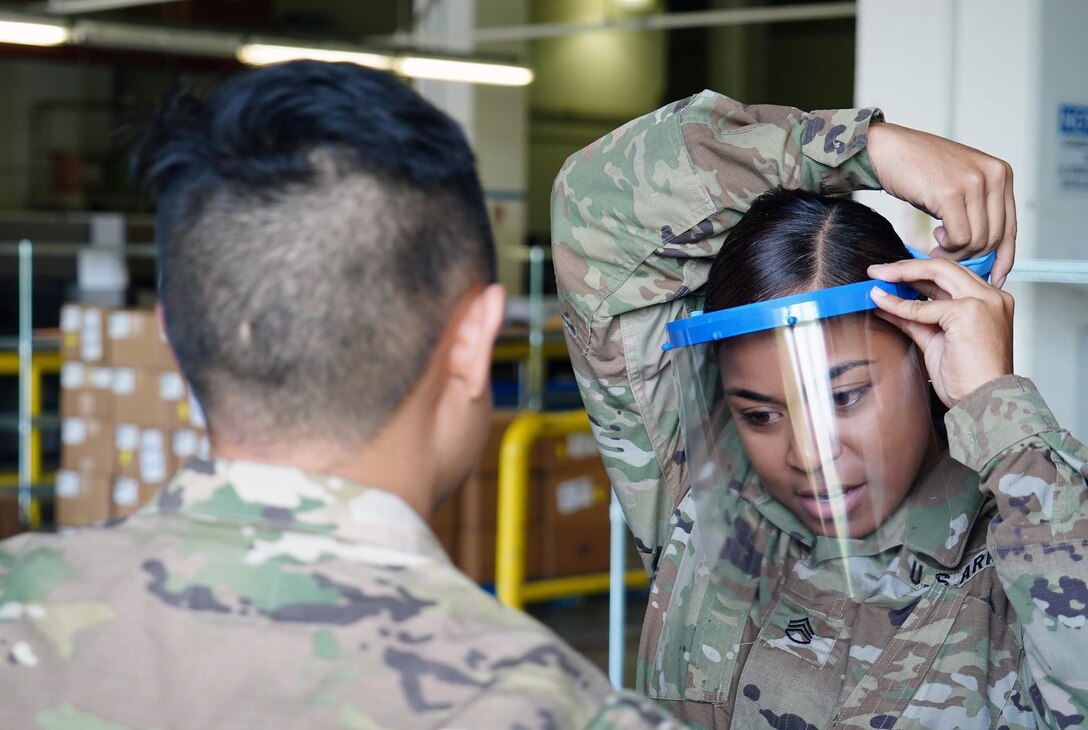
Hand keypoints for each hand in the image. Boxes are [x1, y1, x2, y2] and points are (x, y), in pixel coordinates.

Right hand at [866, 122, 1016, 286]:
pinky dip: (946, 247)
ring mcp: (973, 183)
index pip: (1011, 226)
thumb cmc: (919, 169)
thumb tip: (987, 249)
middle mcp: (993, 175)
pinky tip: (935, 236)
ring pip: (977, 240)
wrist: (888, 150)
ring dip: (956, 253)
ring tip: (938, 247)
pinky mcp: (951, 194)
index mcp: (1001, 173)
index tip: (995, 277)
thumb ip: (978, 208)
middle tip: (950, 259)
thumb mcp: (960, 185)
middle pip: (994, 237)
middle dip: (972, 257)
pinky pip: (959, 238)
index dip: (1004, 257)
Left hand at [867, 258, 1013, 407]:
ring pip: (936, 273)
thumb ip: (915, 319)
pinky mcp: (969, 312)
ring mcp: (984, 301)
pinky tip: (882, 302)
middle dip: (906, 265)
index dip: (918, 273)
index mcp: (989, 301)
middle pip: (944, 267)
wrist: (985, 402)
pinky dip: (900, 304)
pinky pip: (924, 306)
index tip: (893, 275)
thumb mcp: (935, 340)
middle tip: (879, 270)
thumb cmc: (969, 379)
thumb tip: (888, 304)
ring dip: (901, 274)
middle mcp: (992, 296)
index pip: (950, 276)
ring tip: (878, 278)